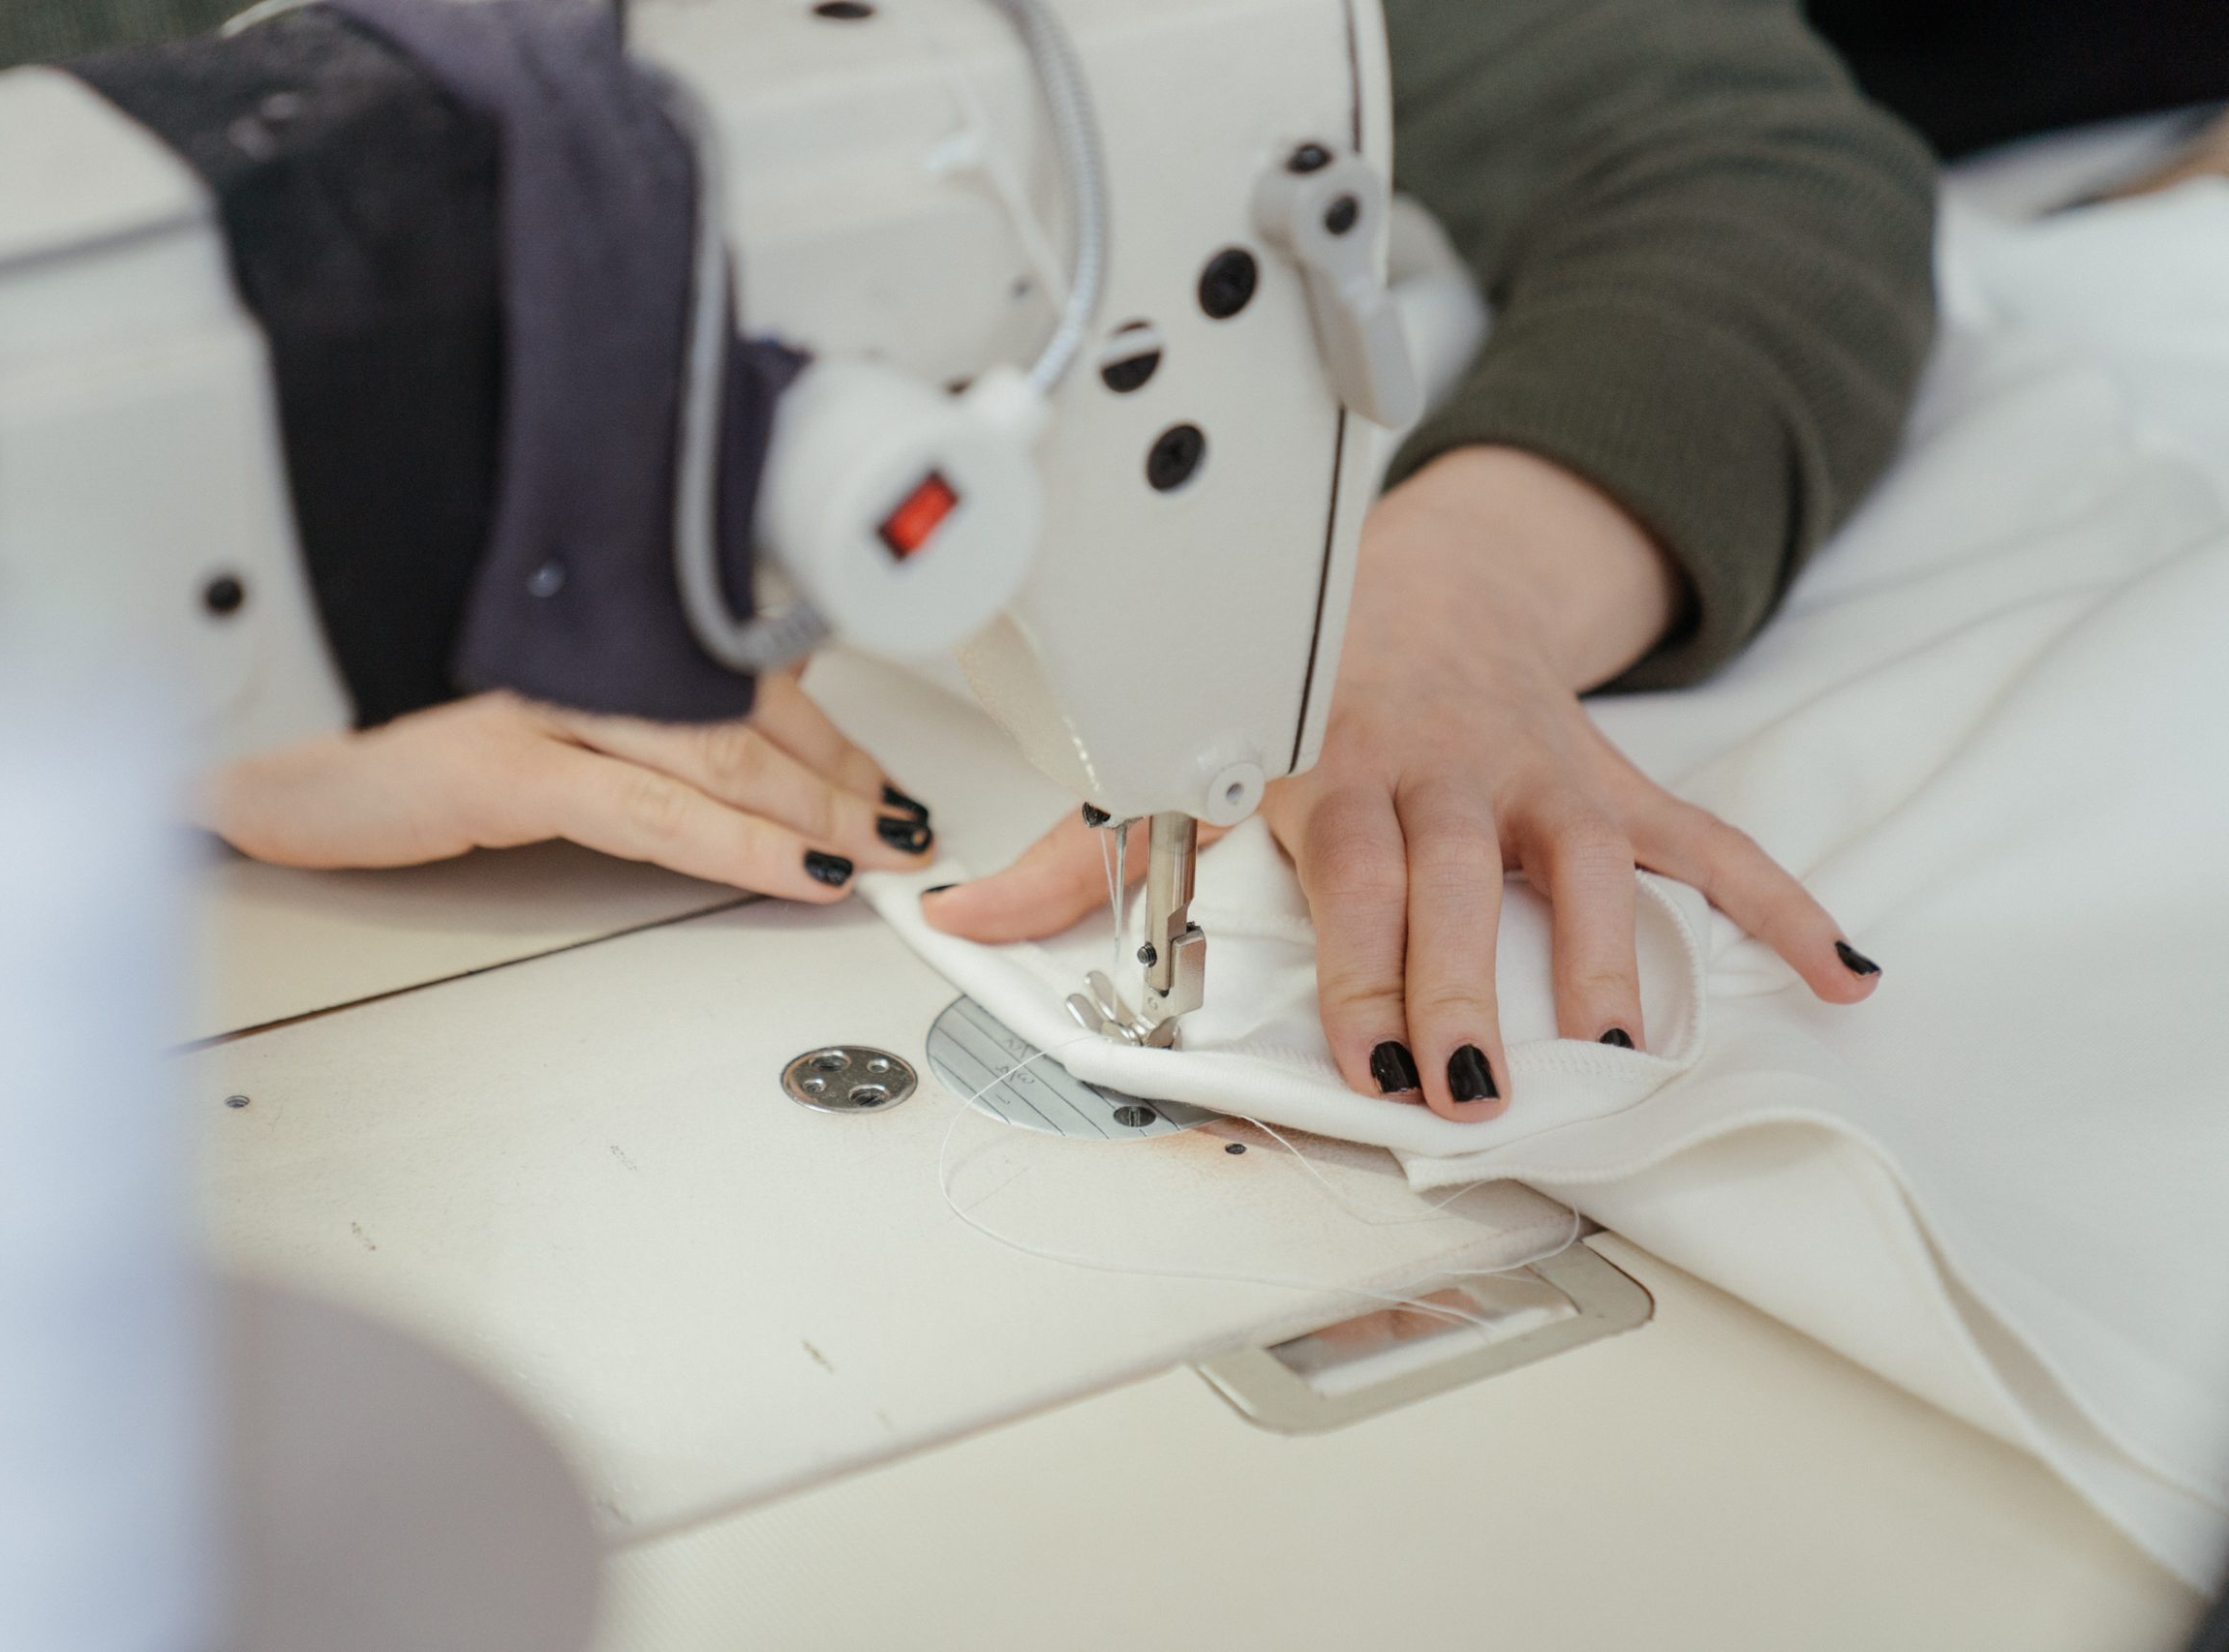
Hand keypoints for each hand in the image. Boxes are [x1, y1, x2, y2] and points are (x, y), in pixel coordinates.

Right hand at [204, 676, 934, 898]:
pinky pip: (656, 810)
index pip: (733, 660)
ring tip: (879, 851)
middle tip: (901, 820)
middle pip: (747, 706)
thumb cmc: (342, 709)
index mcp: (575, 621)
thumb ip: (590, 709)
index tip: (871, 764)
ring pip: (723, 755)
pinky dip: (744, 847)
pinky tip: (803, 872)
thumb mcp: (487, 702)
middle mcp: (567, 644)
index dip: (821, 719)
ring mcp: (537, 699)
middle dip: (840, 771)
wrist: (220, 735)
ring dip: (820, 809)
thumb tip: (694, 741)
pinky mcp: (501, 764)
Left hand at [926, 446, 1879, 1119]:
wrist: (1418, 576)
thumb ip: (1081, 848)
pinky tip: (1836, 975)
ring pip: (1587, 864)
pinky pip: (1709, 841)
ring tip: (1620, 1042)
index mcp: (1333, 768)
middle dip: (1462, 981)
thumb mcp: (1187, 759)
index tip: (1367, 1054)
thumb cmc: (1298, 689)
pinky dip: (1778, 904)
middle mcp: (1443, 769)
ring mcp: (1541, 774)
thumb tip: (955, 918)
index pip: (1348, 874)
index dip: (1358, 964)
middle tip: (1470, 1078)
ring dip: (1605, 954)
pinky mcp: (1616, 781)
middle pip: (1459, 883)